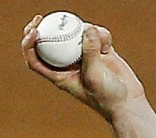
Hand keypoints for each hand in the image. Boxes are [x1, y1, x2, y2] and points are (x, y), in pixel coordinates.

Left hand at [21, 15, 147, 120]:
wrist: (127, 102)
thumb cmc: (106, 97)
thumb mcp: (94, 76)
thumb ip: (89, 52)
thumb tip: (86, 28)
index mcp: (59, 76)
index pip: (36, 60)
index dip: (28, 45)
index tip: (33, 31)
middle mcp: (68, 65)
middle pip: (49, 44)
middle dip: (42, 29)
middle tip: (40, 17)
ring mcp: (84, 56)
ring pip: (75, 35)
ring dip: (84, 31)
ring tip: (96, 38)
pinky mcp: (99, 50)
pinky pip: (96, 34)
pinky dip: (102, 35)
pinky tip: (108, 45)